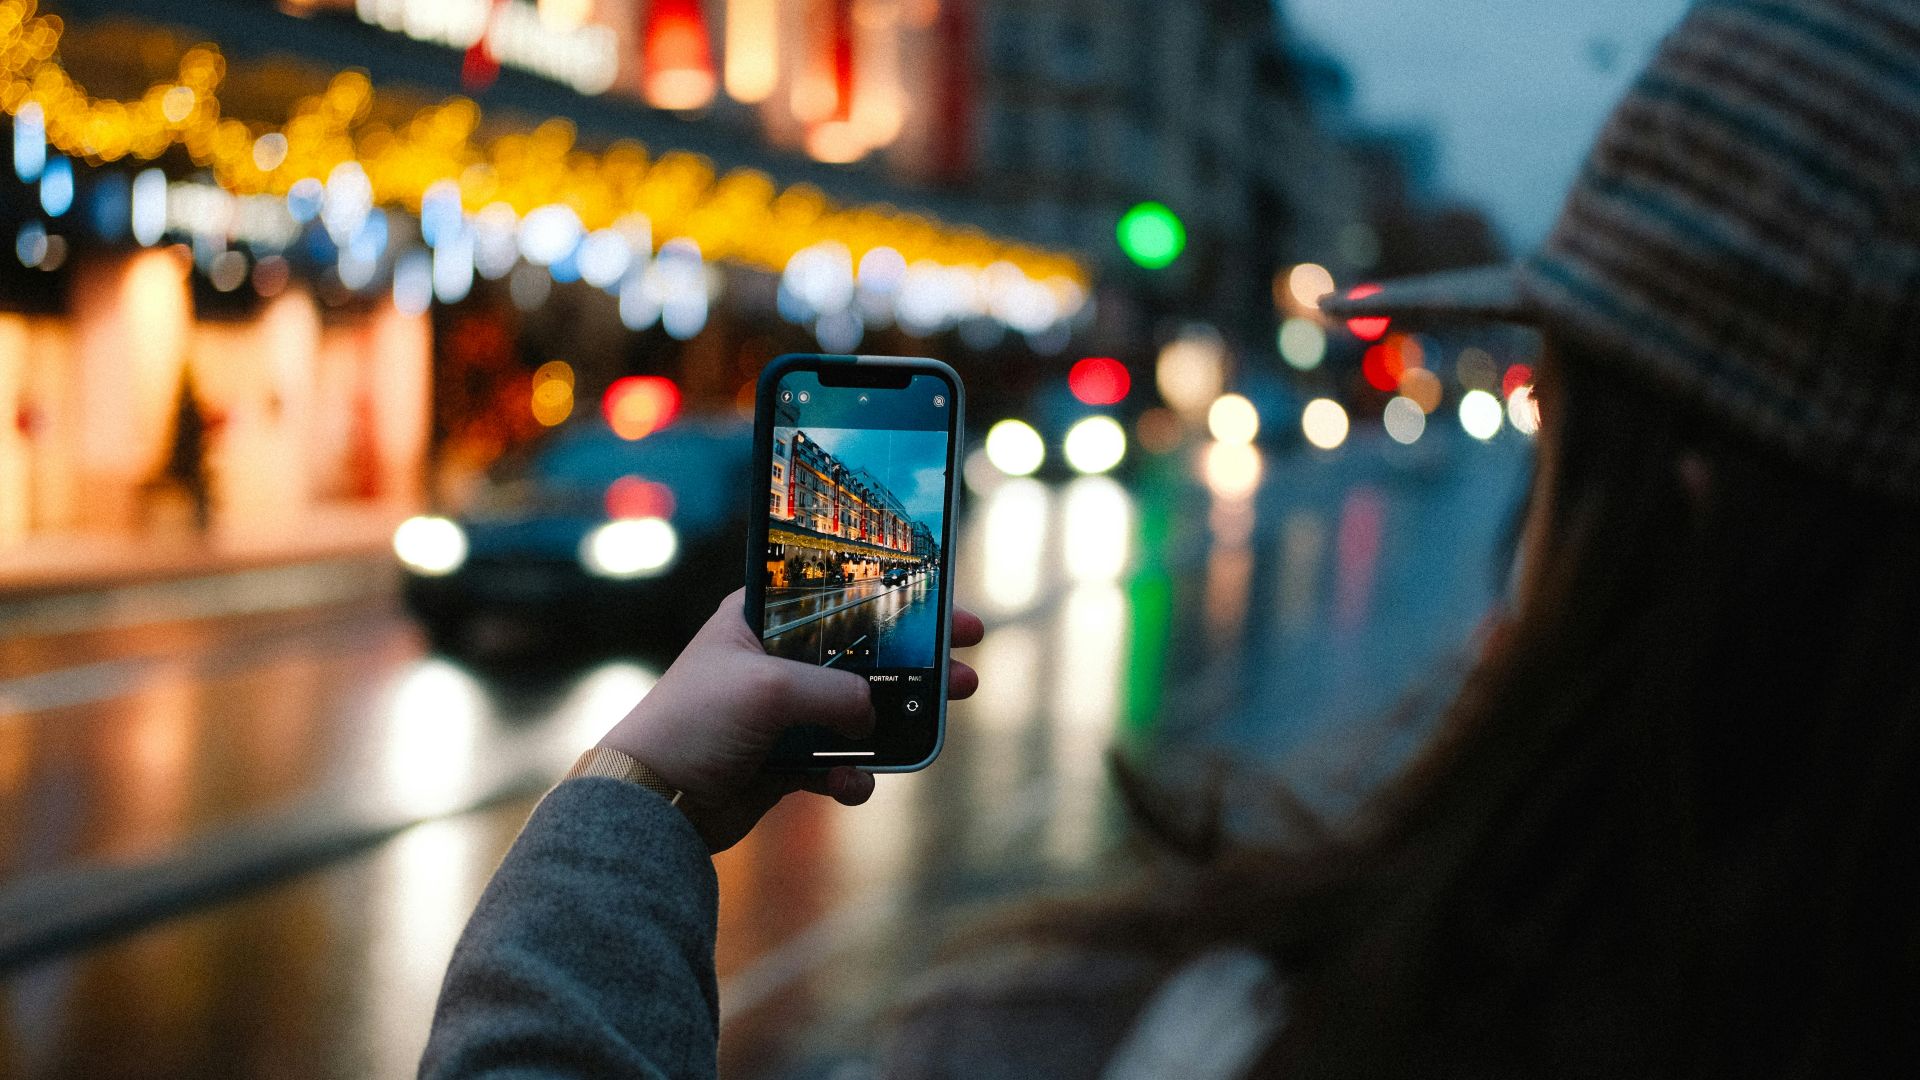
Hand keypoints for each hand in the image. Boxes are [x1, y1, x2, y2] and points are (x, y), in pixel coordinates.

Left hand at [598, 589, 984, 851]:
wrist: (653, 802)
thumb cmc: (696, 722)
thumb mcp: (770, 690)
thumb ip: (836, 692)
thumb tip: (874, 714)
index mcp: (761, 620)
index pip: (840, 594)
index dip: (895, 595)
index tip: (945, 602)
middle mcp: (775, 661)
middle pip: (863, 653)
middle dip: (917, 665)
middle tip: (967, 669)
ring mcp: (783, 713)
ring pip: (860, 712)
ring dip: (898, 723)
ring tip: (934, 728)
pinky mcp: (785, 760)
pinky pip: (839, 762)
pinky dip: (852, 775)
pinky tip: (849, 784)